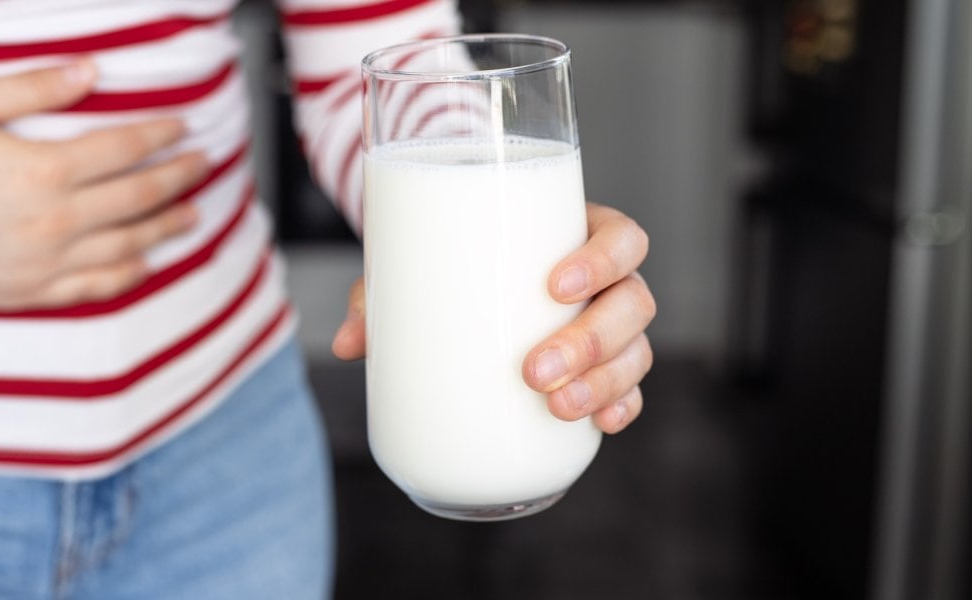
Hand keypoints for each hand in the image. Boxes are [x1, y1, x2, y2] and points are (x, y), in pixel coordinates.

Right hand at [0, 60, 206, 310]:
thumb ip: (33, 89)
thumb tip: (89, 72)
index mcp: (44, 170)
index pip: (124, 149)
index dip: (161, 136)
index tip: (183, 128)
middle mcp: (56, 220)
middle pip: (138, 197)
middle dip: (178, 178)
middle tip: (202, 166)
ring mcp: (48, 261)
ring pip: (128, 245)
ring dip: (166, 227)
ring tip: (192, 214)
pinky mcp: (33, 292)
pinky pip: (96, 287)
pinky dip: (129, 274)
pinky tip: (147, 263)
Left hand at [332, 203, 654, 433]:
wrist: (464, 272)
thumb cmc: (455, 257)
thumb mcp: (424, 262)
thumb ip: (385, 295)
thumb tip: (345, 343)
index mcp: (577, 231)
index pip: (621, 237)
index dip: (601, 259)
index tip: (554, 285)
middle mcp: (607, 279)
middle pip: (632, 302)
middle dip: (590, 341)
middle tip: (533, 370)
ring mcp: (612, 325)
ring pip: (637, 349)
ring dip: (604, 381)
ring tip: (556, 406)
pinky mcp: (607, 367)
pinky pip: (632, 387)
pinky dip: (622, 405)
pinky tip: (603, 423)